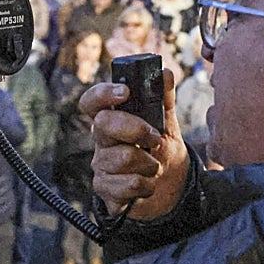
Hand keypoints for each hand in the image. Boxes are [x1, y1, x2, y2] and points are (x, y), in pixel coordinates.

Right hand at [81, 70, 189, 220]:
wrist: (171, 188)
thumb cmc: (162, 152)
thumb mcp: (167, 124)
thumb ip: (164, 99)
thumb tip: (165, 73)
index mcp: (112, 120)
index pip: (92, 102)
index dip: (103, 93)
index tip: (125, 92)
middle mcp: (101, 141)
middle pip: (103, 124)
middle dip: (136, 129)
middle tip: (155, 139)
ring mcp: (101, 165)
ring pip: (122, 157)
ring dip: (149, 163)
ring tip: (155, 166)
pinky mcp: (105, 189)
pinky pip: (129, 183)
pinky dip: (147, 185)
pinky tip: (148, 185)